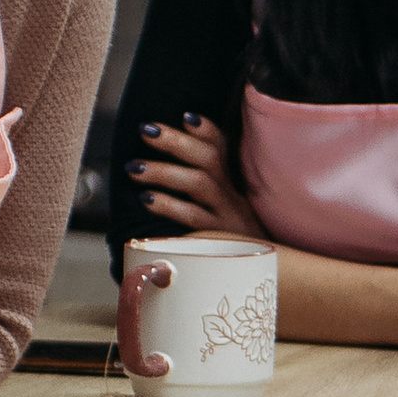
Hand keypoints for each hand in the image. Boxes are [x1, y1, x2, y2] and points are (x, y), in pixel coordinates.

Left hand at [132, 117, 260, 239]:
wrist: (262, 281)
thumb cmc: (228, 246)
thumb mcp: (222, 214)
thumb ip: (200, 190)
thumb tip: (155, 167)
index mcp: (232, 186)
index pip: (224, 149)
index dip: (207, 130)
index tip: (186, 115)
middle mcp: (233, 197)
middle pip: (209, 159)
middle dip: (176, 142)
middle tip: (145, 131)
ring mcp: (228, 218)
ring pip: (200, 183)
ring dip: (165, 171)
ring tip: (135, 168)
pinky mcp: (220, 241)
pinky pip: (193, 219)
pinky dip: (169, 205)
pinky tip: (146, 199)